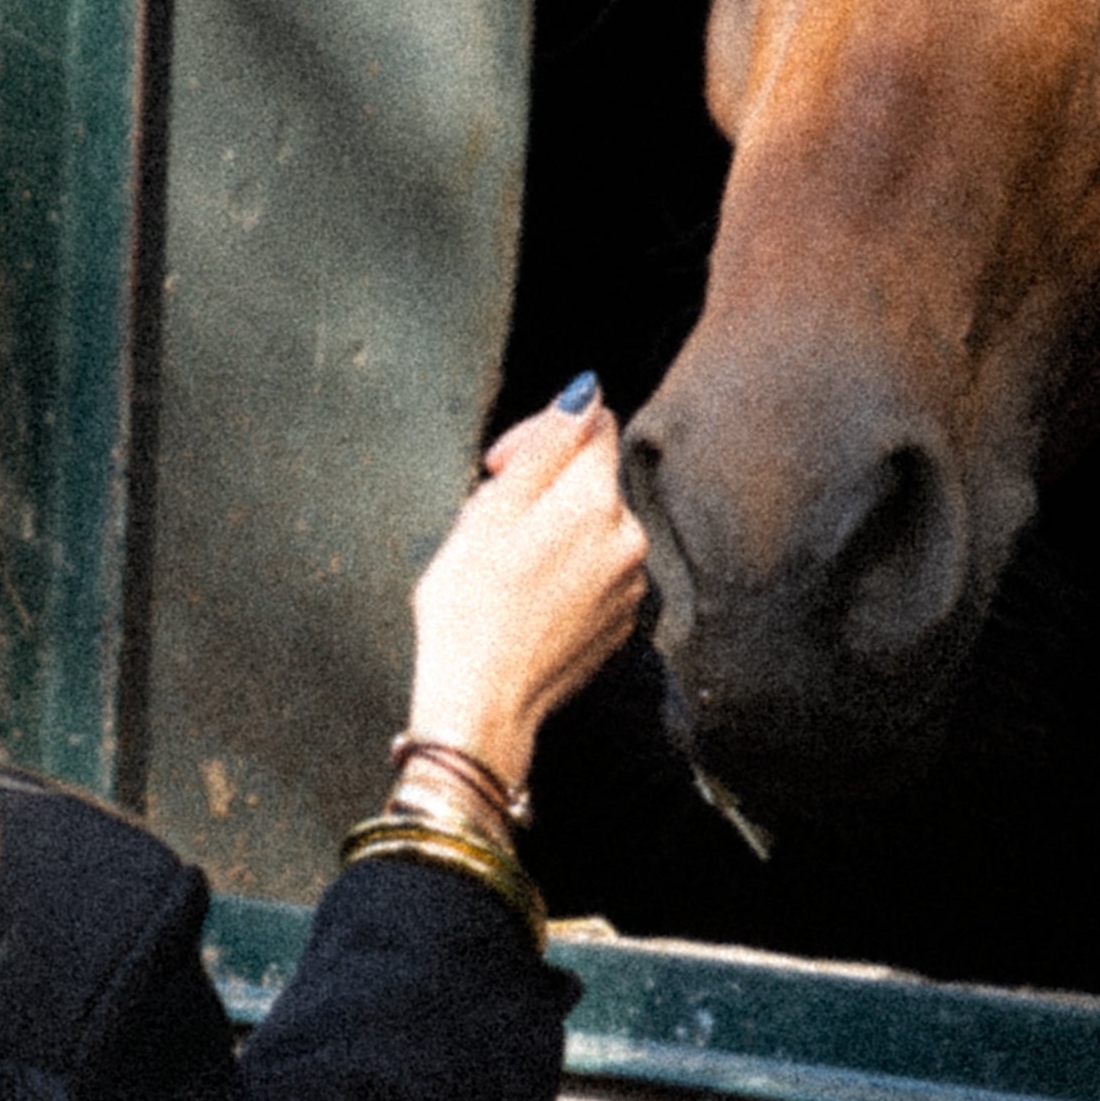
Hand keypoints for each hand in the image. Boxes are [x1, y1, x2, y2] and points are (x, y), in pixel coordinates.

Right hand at [404, 396, 649, 799]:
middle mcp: (628, 539)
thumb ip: (544, 444)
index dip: (541, 433)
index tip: (500, 467)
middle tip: (489, 525)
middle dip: (543, 488)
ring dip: (553, 533)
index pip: (594, 422)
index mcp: (595, 501)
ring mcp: (629, 587)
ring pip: (593, 529)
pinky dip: (565, 575)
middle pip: (591, 480)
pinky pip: (596, 575)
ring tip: (503, 569)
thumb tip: (585, 393)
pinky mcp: (619, 624)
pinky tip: (524, 602)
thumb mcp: (491, 511)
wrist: (481, 707)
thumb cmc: (470, 611)